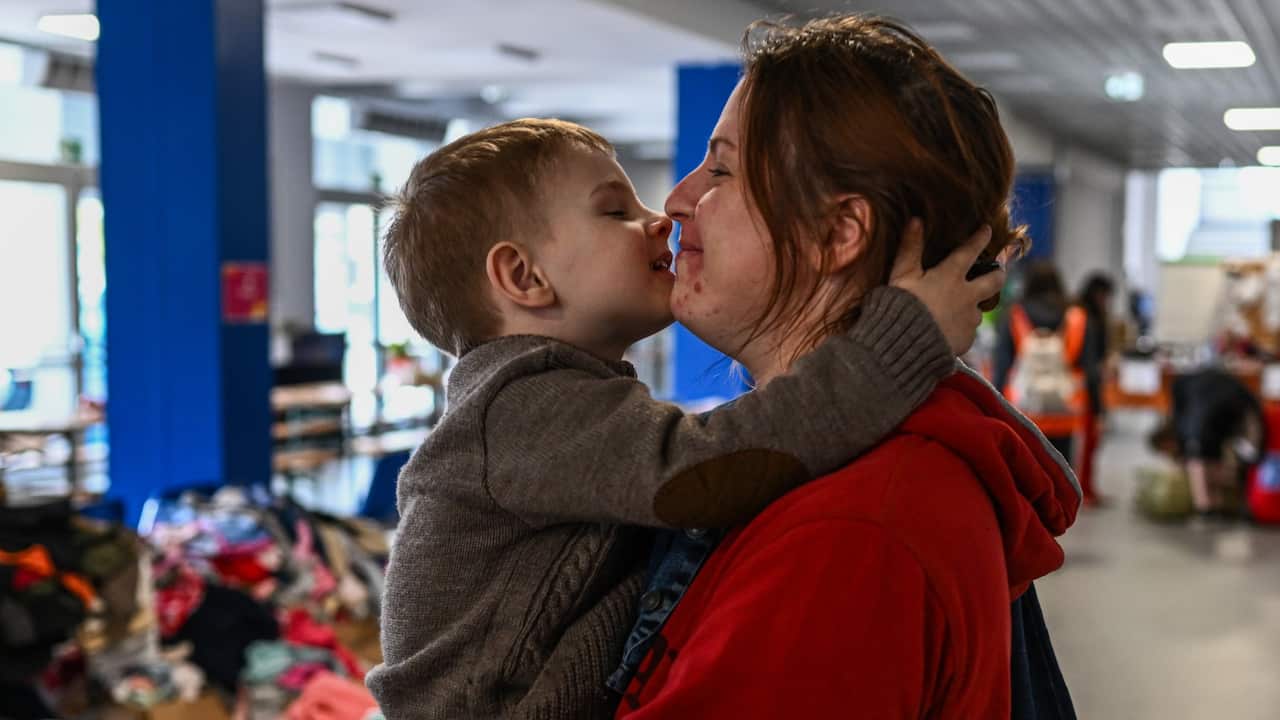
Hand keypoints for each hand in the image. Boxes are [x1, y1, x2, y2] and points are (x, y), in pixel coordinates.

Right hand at [890, 220, 1006, 354]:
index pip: (970, 251)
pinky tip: (946, 331)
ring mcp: (969, 320)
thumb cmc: (899, 306)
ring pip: (978, 309)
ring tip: (957, 310)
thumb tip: (916, 220)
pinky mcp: (966, 340)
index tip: (988, 230)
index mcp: (950, 276)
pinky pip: (967, 332)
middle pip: (994, 280)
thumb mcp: (902, 274)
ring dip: (971, 306)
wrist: (905, 346)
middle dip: (999, 273)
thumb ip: (910, 248)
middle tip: (999, 271)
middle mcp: (966, 296)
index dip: (980, 238)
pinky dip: (959, 329)